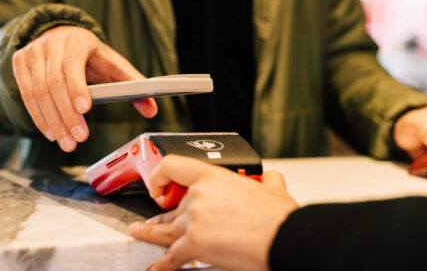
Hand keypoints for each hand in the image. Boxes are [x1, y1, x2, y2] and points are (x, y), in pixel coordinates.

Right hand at [11, 26, 157, 151]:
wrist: (59, 35)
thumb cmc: (89, 55)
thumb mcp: (111, 63)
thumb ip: (132, 83)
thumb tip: (152, 108)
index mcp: (76, 40)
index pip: (72, 65)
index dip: (77, 88)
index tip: (85, 110)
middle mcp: (50, 44)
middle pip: (53, 83)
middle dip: (66, 115)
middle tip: (78, 139)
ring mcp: (32, 53)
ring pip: (38, 92)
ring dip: (52, 121)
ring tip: (66, 142)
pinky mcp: (19, 63)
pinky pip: (26, 95)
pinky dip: (38, 117)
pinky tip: (51, 133)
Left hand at [130, 155, 297, 270]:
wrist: (285, 239)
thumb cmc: (280, 219)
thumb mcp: (274, 189)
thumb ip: (267, 181)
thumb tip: (270, 179)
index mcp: (214, 178)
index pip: (174, 166)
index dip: (160, 175)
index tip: (159, 185)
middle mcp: (199, 196)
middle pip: (171, 206)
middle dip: (162, 216)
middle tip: (153, 220)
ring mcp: (194, 220)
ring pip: (164, 229)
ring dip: (151, 233)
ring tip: (142, 233)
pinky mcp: (194, 245)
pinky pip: (171, 257)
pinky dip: (162, 265)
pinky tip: (156, 267)